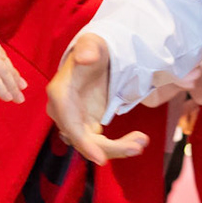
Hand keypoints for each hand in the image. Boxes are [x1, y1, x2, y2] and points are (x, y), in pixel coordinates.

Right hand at [46, 34, 148, 164]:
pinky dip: (118, 145)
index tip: (101, 159)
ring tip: (142, 141)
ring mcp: (73, 120)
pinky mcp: (85, 125)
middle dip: (111, 148)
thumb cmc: (92, 49)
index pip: (69, 123)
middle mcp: (62, 111)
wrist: (94, 56)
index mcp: (59, 94)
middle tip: (138, 145)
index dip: (83, 142)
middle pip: (82, 140)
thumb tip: (85, 58)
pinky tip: (137, 139)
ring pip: (92, 145)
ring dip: (118, 148)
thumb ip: (88, 49)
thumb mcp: (92, 44)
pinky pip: (99, 143)